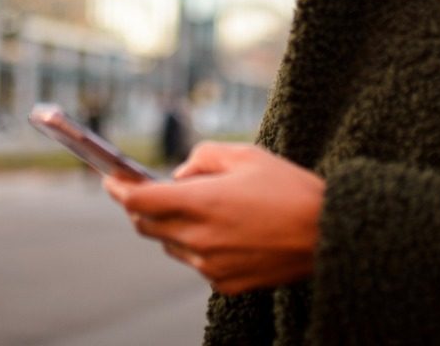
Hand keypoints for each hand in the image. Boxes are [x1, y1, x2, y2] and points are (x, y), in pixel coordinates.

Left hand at [102, 141, 323, 295]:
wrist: (328, 235)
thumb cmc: (289, 189)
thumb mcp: (246, 155)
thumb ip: (202, 158)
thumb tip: (178, 175)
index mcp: (201, 203)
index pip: (137, 201)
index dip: (118, 188)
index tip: (111, 179)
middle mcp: (199, 238)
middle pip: (145, 226)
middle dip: (141, 207)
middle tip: (148, 190)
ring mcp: (210, 266)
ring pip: (170, 245)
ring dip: (171, 227)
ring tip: (199, 209)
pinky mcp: (224, 283)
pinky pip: (195, 263)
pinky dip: (197, 246)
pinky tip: (224, 232)